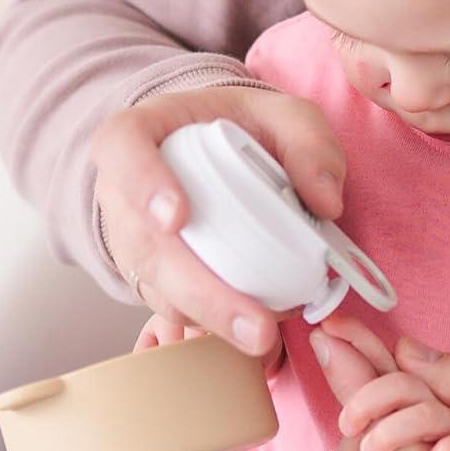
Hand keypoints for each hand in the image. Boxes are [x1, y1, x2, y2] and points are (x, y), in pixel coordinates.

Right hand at [90, 82, 345, 360]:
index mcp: (143, 131)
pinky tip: (255, 328)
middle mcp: (124, 189)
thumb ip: (310, 145)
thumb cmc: (243, 126)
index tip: (177, 217)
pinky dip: (214, 321)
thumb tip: (327, 204)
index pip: (122, 147)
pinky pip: (174, 306)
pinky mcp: (153, 276)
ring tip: (262, 336)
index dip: (142, 182)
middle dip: (198, 288)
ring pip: (158, 286)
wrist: (212, 146)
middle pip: (144, 242)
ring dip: (209, 315)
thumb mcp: (286, 115)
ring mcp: (133, 238)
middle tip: (251, 320)